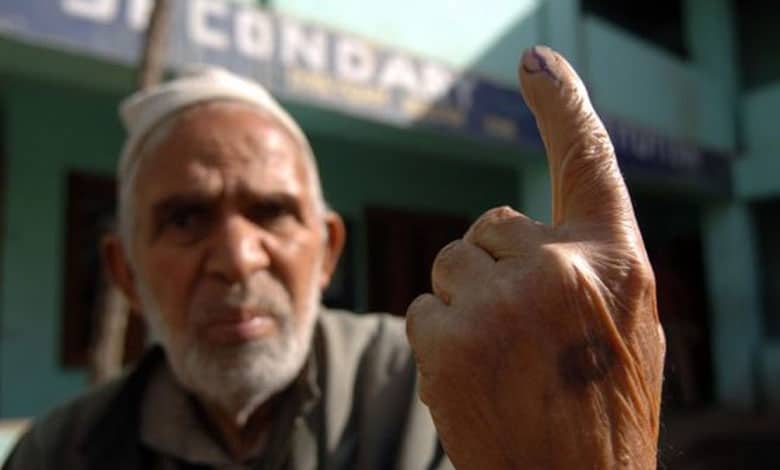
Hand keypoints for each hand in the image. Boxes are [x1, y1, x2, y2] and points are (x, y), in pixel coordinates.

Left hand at [406, 45, 664, 468]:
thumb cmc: (601, 411)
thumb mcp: (625, 328)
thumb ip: (586, 266)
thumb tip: (520, 226)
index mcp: (616, 262)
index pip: (587, 160)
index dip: (562, 103)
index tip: (535, 61)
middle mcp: (560, 269)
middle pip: (488, 226)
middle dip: (495, 267)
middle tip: (523, 331)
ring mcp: (499, 303)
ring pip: (449, 264)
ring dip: (466, 302)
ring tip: (502, 359)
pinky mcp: (446, 339)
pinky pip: (422, 308)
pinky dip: (440, 338)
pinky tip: (474, 377)